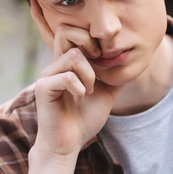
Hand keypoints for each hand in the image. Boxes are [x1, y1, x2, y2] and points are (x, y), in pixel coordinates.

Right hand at [29, 0, 121, 157]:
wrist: (69, 142)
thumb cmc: (85, 119)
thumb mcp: (107, 92)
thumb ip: (115, 75)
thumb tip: (130, 60)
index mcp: (68, 63)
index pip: (72, 31)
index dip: (92, 37)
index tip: (103, 59)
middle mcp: (55, 64)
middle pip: (67, 31)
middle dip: (91, 46)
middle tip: (99, 68)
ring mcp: (47, 75)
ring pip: (73, 56)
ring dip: (89, 74)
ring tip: (89, 90)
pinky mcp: (43, 88)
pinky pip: (67, 77)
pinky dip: (80, 88)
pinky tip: (80, 99)